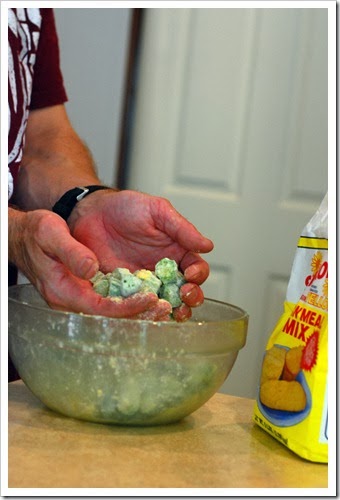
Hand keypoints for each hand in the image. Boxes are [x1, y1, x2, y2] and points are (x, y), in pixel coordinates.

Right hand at [8, 208, 171, 319]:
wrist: (26, 234)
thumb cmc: (35, 233)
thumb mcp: (49, 233)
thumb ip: (70, 251)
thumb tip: (90, 269)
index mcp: (62, 291)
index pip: (99, 308)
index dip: (126, 307)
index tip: (149, 299)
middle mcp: (74, 298)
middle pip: (111, 315)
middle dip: (139, 313)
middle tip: (167, 307)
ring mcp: (82, 295)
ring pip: (114, 310)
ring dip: (140, 310)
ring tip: (168, 306)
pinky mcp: (88, 288)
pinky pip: (113, 299)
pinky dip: (133, 300)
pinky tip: (154, 295)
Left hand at [68, 189, 213, 320]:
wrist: (91, 213)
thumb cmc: (126, 207)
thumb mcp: (157, 211)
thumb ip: (182, 228)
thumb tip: (208, 246)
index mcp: (177, 252)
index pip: (197, 269)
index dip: (198, 275)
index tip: (192, 274)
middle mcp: (163, 272)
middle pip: (185, 292)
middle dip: (190, 298)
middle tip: (184, 296)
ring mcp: (144, 284)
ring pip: (163, 304)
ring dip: (170, 311)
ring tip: (169, 311)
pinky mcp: (123, 292)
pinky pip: (136, 307)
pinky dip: (142, 313)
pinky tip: (143, 312)